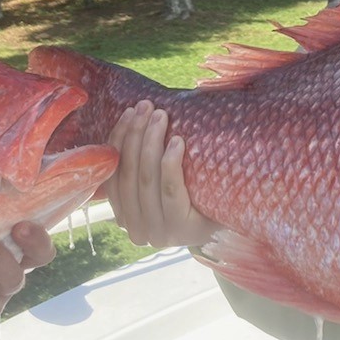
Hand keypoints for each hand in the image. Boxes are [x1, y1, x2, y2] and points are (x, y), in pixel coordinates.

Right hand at [105, 101, 221, 247]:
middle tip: (146, 107)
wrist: (226, 223)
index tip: (129, 112)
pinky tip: (176, 141)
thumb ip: (141, 170)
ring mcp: (157, 232)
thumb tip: (133, 121)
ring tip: (160, 116)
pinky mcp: (180, 229)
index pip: (113, 173)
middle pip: (129, 173)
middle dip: (135, 134)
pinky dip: (170, 163)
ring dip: (151, 141)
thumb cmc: (193, 198)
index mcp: (124, 217)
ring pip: (147, 178)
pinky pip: (170, 190)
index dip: (118, 139)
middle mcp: (135, 229)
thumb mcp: (160, 188)